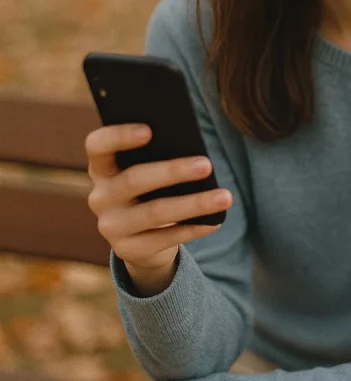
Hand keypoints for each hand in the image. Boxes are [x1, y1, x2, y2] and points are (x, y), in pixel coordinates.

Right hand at [85, 123, 232, 271]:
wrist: (142, 239)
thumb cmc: (152, 191)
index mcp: (102, 168)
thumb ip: (158, 157)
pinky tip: (215, 220)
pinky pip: (164, 239)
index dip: (119, 136)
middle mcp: (100, 197)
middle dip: (173, 172)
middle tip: (207, 165)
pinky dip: (193, 228)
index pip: (97, 145)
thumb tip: (193, 149)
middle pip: (134, 180)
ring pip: (155, 212)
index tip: (149, 130)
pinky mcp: (127, 250)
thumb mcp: (147, 171)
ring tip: (224, 197)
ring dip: (193, 204)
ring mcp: (110, 226)